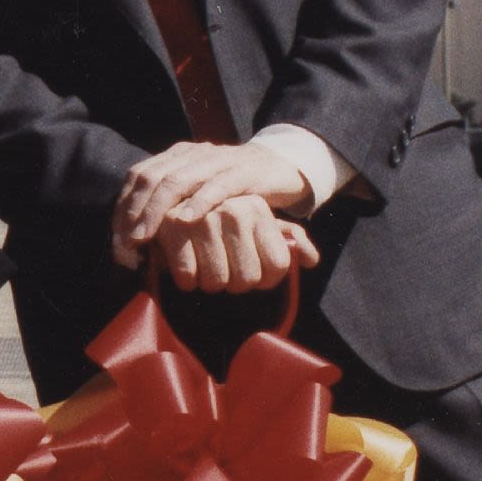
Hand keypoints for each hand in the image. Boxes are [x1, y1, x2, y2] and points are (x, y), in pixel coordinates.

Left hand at [112, 137, 313, 268]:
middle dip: (135, 211)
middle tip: (126, 242)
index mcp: (179, 155)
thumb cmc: (233, 189)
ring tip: (145, 235)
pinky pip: (218, 186)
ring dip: (157, 210)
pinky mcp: (245, 172)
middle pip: (154, 177)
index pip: (140, 175)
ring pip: (179, 180)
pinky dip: (199, 202)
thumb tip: (134, 238)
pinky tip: (185, 219)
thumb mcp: (198, 193)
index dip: (124, 206)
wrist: (281, 169)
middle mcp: (195, 153)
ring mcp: (220, 160)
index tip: (117, 237)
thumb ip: (172, 206)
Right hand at [151, 195, 317, 294]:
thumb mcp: (257, 222)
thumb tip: (311, 260)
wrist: (169, 196)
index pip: (278, 264)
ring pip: (217, 282)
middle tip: (224, 271)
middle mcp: (233, 211)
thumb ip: (289, 239)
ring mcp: (202, 219)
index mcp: (256, 208)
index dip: (265, 279)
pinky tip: (186, 268)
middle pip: (248, 278)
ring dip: (209, 283)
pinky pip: (189, 278)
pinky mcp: (173, 229)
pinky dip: (186, 281)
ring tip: (204, 268)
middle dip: (235, 284)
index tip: (252, 274)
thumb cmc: (219, 217)